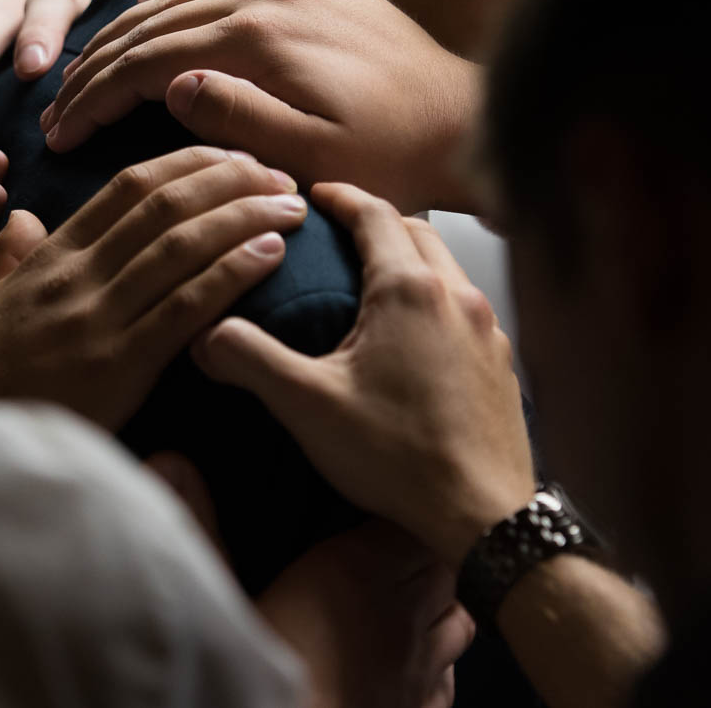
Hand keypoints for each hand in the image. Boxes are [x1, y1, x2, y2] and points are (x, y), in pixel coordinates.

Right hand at [0, 147, 307, 429]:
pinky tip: (270, 255)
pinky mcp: (119, 364)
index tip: (233, 157)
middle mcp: (78, 275)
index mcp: (53, 255)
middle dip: (230, 181)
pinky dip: (231, 273)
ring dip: (244, 218)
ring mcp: (98, 317)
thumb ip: (12, 255)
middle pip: (164, 205)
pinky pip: (184, 307)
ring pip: (181, 246)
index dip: (188, 164)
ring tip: (290, 207)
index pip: (128, 187)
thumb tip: (23, 215)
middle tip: (279, 175)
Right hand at [40, 0, 476, 213]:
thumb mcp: (312, 158)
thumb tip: (169, 84)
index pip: (146, 63)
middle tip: (58, 109)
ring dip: (128, 25)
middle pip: (152, 22)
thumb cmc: (390, 159)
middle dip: (96, 67)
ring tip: (92, 65)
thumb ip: (238, 120)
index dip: (93, 100)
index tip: (58, 135)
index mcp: (259, 40)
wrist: (463, 123)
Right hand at [150, 454, 470, 707]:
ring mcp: (424, 671)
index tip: (385, 492)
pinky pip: (451, 677)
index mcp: (356, 572)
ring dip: (441, 605)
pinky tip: (415, 666)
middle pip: (441, 562)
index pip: (408, 517)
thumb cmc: (261, 686)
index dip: (403, 504)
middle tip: (396, 540)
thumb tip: (169, 461)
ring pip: (460, 618)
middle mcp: (402, 616)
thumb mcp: (218, 600)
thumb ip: (200, 529)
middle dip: (427, 548)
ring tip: (412, 601)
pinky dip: (441, 664)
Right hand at [193, 182, 534, 565]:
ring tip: (373, 279)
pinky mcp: (502, 363)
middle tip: (340, 230)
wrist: (485, 515)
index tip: (317, 195)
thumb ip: (251, 360)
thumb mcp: (308, 406)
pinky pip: (466, 309)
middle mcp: (457, 297)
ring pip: (447, 269)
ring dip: (411, 260)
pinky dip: (436, 300)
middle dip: (377, 221)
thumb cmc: (399, 458)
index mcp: (409, 291)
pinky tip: (414, 336)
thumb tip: (208, 334)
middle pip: (416, 231)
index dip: (341, 197)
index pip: (375, 213)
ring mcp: (488, 330)